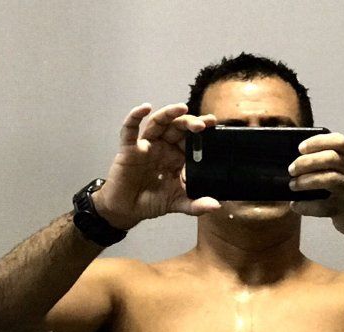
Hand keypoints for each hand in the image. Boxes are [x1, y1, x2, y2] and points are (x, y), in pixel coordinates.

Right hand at [92, 103, 220, 227]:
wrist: (127, 210)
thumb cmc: (152, 202)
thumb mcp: (178, 203)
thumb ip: (196, 205)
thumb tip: (216, 206)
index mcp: (177, 156)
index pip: (191, 138)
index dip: (201, 129)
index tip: (213, 123)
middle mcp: (163, 147)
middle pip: (177, 127)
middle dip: (189, 122)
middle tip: (202, 125)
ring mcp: (146, 145)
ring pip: (158, 123)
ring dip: (169, 114)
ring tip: (182, 108)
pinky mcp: (129, 148)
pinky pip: (130, 130)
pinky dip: (135, 116)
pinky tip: (145, 108)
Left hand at [287, 132, 343, 236]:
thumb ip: (328, 166)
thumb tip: (295, 165)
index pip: (339, 142)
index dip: (318, 141)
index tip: (301, 148)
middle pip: (331, 158)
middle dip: (307, 162)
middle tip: (292, 169)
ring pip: (330, 179)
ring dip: (307, 180)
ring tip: (293, 185)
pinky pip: (323, 206)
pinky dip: (306, 206)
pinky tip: (296, 205)